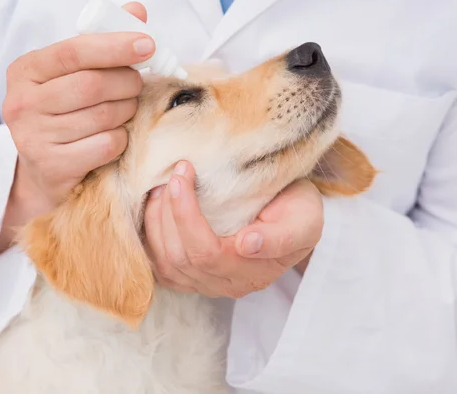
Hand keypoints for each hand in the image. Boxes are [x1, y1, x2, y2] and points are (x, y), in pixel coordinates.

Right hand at [0, 3, 151, 257]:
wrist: (44, 171)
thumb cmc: (64, 114)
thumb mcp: (74, 75)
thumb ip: (102, 44)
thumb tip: (137, 12)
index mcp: (25, 70)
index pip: (74, 50)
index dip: (115, 46)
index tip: (148, 45)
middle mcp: (22, 103)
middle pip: (93, 85)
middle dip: (127, 83)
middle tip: (138, 85)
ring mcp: (34, 137)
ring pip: (104, 116)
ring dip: (127, 111)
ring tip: (126, 110)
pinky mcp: (52, 165)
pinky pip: (107, 145)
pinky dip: (121, 139)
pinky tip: (115, 136)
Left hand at [143, 161, 323, 298]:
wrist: (293, 215)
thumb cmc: (299, 212)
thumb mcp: (305, 219)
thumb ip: (282, 237)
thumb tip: (247, 245)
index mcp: (255, 272)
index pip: (207, 253)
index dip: (186, 214)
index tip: (183, 173)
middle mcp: (228, 284)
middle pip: (180, 258)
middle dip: (168, 211)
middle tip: (173, 173)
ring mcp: (206, 283)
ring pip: (165, 263)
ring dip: (156, 222)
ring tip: (163, 186)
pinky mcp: (190, 276)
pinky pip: (160, 265)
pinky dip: (151, 235)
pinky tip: (157, 207)